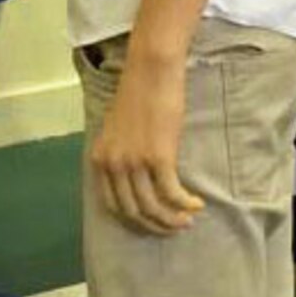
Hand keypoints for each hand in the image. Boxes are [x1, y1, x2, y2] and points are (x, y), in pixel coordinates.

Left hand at [88, 52, 201, 235]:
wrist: (151, 70)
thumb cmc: (139, 93)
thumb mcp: (117, 129)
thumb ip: (119, 154)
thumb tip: (134, 178)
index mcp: (99, 158)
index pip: (113, 206)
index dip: (135, 220)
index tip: (152, 221)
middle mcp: (113, 165)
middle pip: (133, 212)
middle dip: (155, 225)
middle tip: (174, 226)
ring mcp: (134, 163)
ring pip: (152, 208)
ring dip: (172, 220)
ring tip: (188, 219)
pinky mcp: (158, 157)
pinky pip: (171, 194)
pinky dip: (184, 204)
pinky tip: (196, 204)